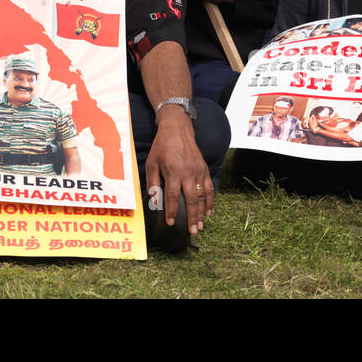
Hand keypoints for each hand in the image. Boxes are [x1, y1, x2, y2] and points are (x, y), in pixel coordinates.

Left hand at [145, 109, 211, 234]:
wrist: (177, 130)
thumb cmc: (162, 147)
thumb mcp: (151, 163)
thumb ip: (152, 182)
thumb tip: (153, 200)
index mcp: (172, 171)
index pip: (172, 196)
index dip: (172, 211)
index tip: (171, 223)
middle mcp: (187, 172)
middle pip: (191, 199)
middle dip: (192, 217)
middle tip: (193, 231)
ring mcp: (198, 171)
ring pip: (202, 196)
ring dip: (202, 212)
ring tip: (201, 226)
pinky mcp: (204, 169)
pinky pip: (209, 188)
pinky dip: (210, 201)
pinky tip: (208, 212)